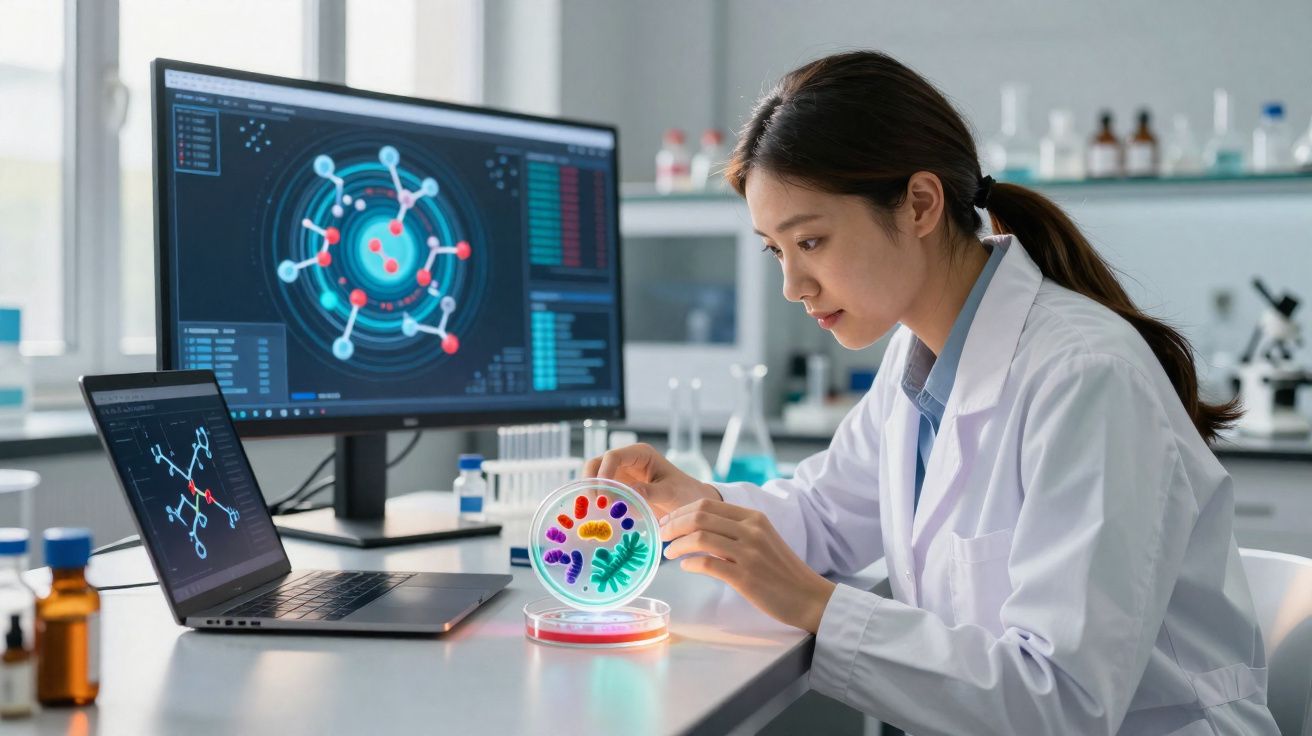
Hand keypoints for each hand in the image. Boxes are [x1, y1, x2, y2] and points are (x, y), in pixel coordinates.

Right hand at [584, 443, 719, 516]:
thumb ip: (651, 491)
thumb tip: (630, 492)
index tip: (603, 497)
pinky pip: (602, 493)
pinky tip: (598, 516)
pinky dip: (597, 503)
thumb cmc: (685, 492)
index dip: (603, 474)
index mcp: (640, 454)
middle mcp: (627, 461)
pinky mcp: (619, 490)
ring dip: (591, 493)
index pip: (613, 457)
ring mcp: (621, 475)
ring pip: (595, 478)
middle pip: (597, 464)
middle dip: (591, 482)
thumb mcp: (671, 492)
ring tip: (594, 513)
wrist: (691, 503)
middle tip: (594, 506)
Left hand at [660, 498, 836, 632]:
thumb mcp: (762, 539)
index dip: (680, 511)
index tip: (666, 521)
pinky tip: (685, 567)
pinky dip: (690, 563)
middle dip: (673, 524)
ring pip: (700, 538)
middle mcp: (751, 530)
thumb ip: (735, 531)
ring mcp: (749, 553)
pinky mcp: (746, 577)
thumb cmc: (782, 571)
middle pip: (699, 516)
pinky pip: (708, 564)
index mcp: (754, 517)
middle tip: (661, 535)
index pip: (706, 504)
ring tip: (669, 553)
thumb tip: (699, 529)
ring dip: (678, 544)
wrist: (809, 596)